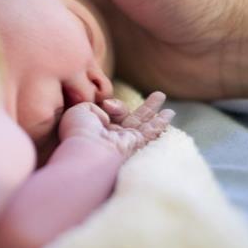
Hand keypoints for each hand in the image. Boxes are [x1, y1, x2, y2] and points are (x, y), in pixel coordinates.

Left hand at [58, 92, 173, 158]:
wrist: (88, 152)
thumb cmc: (78, 132)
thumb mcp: (80, 110)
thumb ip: (93, 105)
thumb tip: (106, 112)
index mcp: (95, 128)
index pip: (109, 112)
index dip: (112, 105)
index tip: (108, 105)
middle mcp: (111, 135)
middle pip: (129, 117)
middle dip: (140, 106)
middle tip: (155, 96)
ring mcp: (124, 140)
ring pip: (141, 122)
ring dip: (152, 109)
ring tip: (161, 95)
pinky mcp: (135, 144)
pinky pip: (149, 132)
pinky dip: (159, 123)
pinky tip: (169, 114)